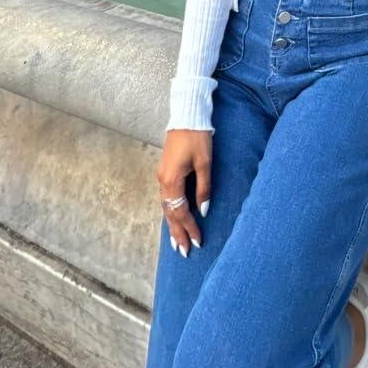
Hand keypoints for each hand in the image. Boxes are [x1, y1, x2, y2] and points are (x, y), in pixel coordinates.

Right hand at [157, 129, 212, 255]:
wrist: (187, 115)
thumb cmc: (197, 137)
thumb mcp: (205, 163)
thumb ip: (204, 189)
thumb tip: (203, 210)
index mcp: (171, 181)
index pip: (180, 212)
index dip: (189, 228)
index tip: (197, 243)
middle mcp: (163, 181)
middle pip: (170, 213)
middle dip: (177, 233)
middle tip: (184, 252)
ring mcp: (162, 176)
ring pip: (166, 206)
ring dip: (172, 224)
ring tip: (177, 242)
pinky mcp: (165, 171)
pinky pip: (166, 197)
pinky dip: (171, 211)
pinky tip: (174, 217)